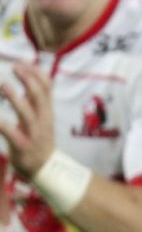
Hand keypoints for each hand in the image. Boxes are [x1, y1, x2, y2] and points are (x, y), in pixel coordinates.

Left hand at [0, 63, 56, 177]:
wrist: (45, 169)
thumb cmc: (39, 140)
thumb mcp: (42, 117)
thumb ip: (35, 99)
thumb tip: (29, 75)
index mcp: (47, 111)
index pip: (47, 88)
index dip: (36, 73)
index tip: (22, 62)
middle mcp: (42, 120)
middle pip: (39, 96)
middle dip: (28, 80)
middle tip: (15, 67)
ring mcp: (33, 133)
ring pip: (27, 113)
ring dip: (16, 98)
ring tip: (4, 85)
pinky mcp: (22, 146)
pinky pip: (11, 133)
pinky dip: (1, 124)